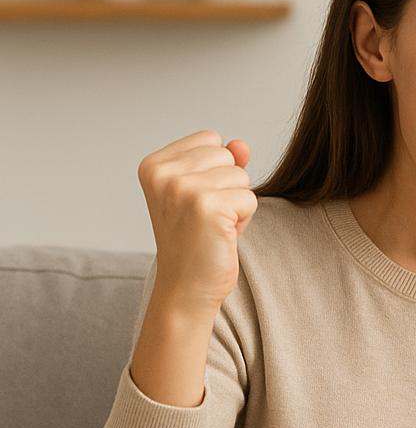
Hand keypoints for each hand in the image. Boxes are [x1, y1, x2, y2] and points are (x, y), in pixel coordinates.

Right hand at [130, 132, 256, 406]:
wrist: (186, 288)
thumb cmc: (196, 240)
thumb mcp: (205, 192)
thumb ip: (222, 161)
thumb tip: (241, 144)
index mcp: (154, 165)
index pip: (210, 139)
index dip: (214, 171)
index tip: (195, 202)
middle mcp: (163, 174)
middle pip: (227, 155)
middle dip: (227, 186)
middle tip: (206, 218)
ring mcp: (183, 189)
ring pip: (241, 176)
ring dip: (236, 204)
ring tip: (212, 227)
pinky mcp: (207, 206)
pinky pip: (250, 198)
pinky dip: (244, 219)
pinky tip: (221, 235)